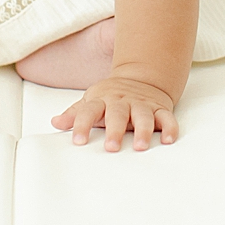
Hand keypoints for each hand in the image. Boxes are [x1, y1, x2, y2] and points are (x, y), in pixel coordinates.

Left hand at [50, 76, 178, 150]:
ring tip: (140, 146)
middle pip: (117, 113)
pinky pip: (167, 118)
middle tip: (111, 147)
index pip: (88, 110)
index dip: (81, 124)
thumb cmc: (111, 97)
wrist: (141, 78)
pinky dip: (169, 128)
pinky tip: (168, 140)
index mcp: (102, 100)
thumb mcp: (92, 101)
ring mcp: (142, 104)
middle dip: (114, 129)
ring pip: (143, 115)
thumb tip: (55, 122)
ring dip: (143, 130)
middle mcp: (122, 101)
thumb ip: (75, 114)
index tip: (78, 141)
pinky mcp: (159, 109)